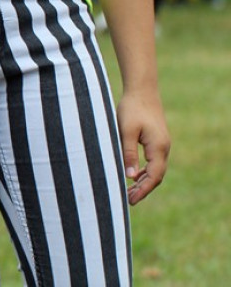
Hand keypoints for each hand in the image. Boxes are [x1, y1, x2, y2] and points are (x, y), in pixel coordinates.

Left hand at [117, 86, 169, 204]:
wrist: (142, 90)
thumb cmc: (132, 108)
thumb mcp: (126, 131)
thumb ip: (128, 153)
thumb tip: (129, 176)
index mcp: (158, 147)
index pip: (153, 176)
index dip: (143, 190)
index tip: (131, 200)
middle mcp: (164, 148)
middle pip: (156, 176)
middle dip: (143, 189)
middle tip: (129, 200)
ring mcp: (162, 144)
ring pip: (155, 169)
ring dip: (144, 181)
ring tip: (129, 191)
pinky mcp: (156, 140)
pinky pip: (153, 161)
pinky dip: (144, 170)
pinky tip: (133, 174)